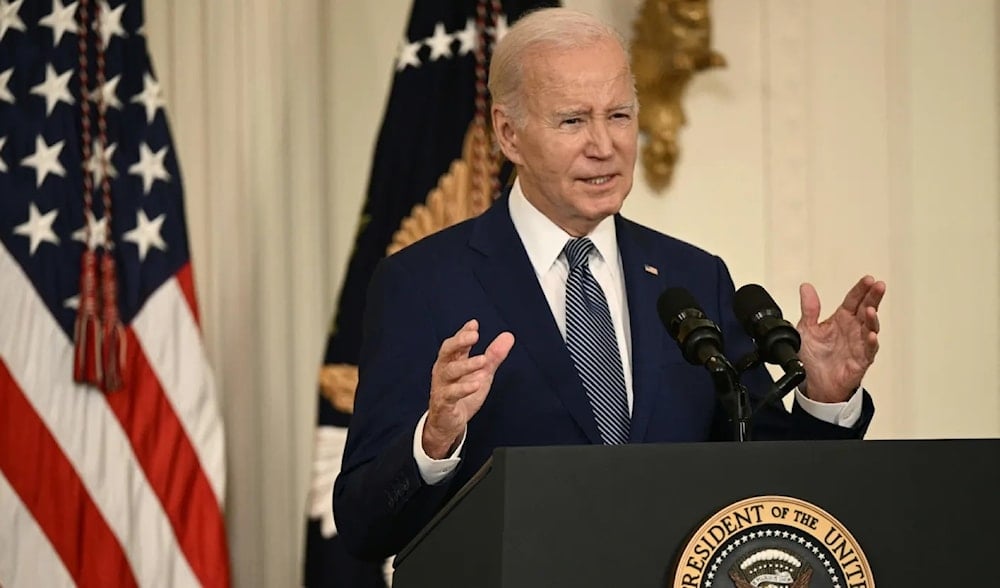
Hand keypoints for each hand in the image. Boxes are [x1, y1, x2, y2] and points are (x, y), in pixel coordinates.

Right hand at [422, 319, 514, 458]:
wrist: (448, 424)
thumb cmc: (462, 395)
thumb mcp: (481, 373)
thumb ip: (493, 356)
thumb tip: (508, 336)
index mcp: (451, 361)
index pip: (456, 343)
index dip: (464, 333)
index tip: (474, 324)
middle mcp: (444, 371)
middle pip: (446, 351)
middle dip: (459, 342)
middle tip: (474, 336)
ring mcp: (442, 386)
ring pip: (449, 371)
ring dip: (466, 365)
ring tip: (482, 361)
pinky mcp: (444, 403)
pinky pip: (451, 394)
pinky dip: (463, 388)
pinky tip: (476, 384)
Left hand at [796, 275, 884, 402]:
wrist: (815, 384)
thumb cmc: (814, 358)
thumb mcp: (806, 329)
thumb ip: (809, 309)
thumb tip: (806, 288)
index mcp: (841, 319)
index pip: (853, 300)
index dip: (860, 289)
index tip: (867, 279)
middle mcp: (853, 329)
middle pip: (866, 309)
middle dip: (873, 297)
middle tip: (878, 286)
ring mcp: (859, 344)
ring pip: (870, 327)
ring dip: (872, 318)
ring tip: (870, 310)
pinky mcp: (861, 360)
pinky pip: (869, 350)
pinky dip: (871, 342)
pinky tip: (871, 335)